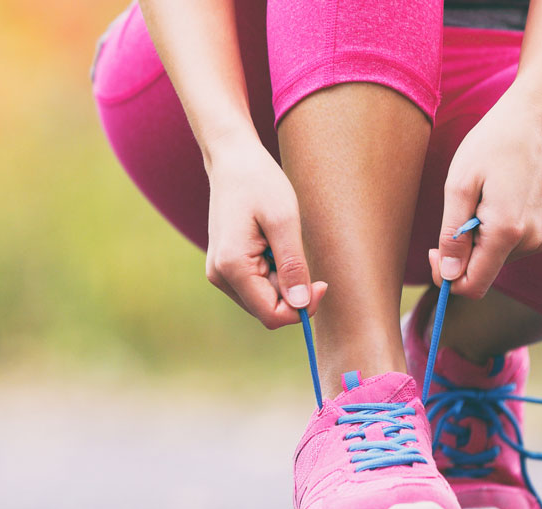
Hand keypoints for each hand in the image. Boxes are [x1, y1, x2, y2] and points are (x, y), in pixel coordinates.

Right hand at [205, 139, 326, 328]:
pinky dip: (273, 274)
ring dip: (283, 282)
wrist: (232, 160)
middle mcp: (220, 276)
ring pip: (263, 300)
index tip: (322, 282)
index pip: (272, 315)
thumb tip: (300, 305)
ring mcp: (219, 273)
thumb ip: (293, 265)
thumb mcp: (284, 220)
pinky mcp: (225, 267)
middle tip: (302, 255)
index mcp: (232, 266)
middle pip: (268, 310)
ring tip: (281, 244)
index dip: (302, 307)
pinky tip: (272, 245)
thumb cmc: (259, 182)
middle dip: (292, 292)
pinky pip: (256, 287)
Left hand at [430, 84, 541, 297]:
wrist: (533, 121)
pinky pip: (506, 249)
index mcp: (507, 231)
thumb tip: (448, 276)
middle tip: (455, 213)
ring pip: (493, 261)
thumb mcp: (459, 186)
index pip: (473, 285)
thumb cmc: (492, 144)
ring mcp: (539, 238)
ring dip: (476, 240)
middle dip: (460, 254)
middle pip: (482, 273)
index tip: (433, 251)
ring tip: (479, 200)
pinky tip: (493, 202)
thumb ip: (452, 235)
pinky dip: (492, 234)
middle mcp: (529, 241)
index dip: (446, 278)